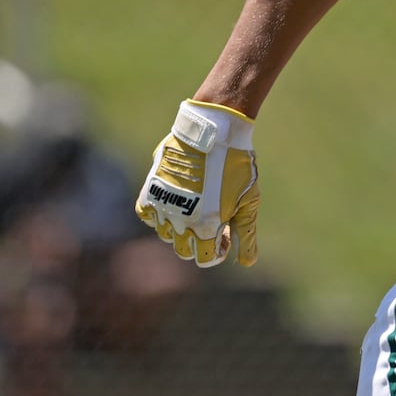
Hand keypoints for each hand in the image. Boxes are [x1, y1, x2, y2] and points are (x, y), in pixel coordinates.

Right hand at [137, 100, 260, 266]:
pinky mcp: (150, 190)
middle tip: (212, 220)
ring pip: (165, 234)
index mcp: (206, 226)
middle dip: (199, 241)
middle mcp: (180, 221)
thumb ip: (246, 234)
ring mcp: (162, 205)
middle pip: (184, 250)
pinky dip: (158, 215)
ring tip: (196, 207)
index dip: (217, 251)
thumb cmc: (236, 166)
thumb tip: (247, 262)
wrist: (212, 133)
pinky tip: (175, 203)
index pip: (204, 259)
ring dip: (180, 228)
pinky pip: (147, 215)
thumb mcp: (248, 201)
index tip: (225, 235)